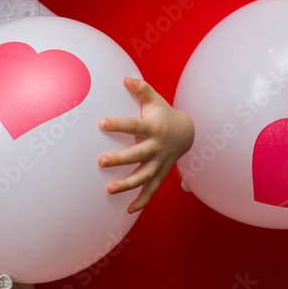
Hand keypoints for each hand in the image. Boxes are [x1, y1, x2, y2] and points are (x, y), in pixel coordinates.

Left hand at [97, 77, 194, 212]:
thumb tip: (125, 78)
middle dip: (120, 159)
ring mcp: (159, 163)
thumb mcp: (154, 100)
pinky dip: (141, 201)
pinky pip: (151, 190)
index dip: (118, 124)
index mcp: (154, 128)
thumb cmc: (163, 114)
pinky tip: (127, 210)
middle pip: (137, 155)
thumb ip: (141, 89)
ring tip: (109, 189)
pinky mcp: (160, 174)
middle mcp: (157, 147)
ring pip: (144, 177)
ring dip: (128, 184)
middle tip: (101, 161)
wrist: (186, 133)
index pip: (134, 125)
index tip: (101, 123)